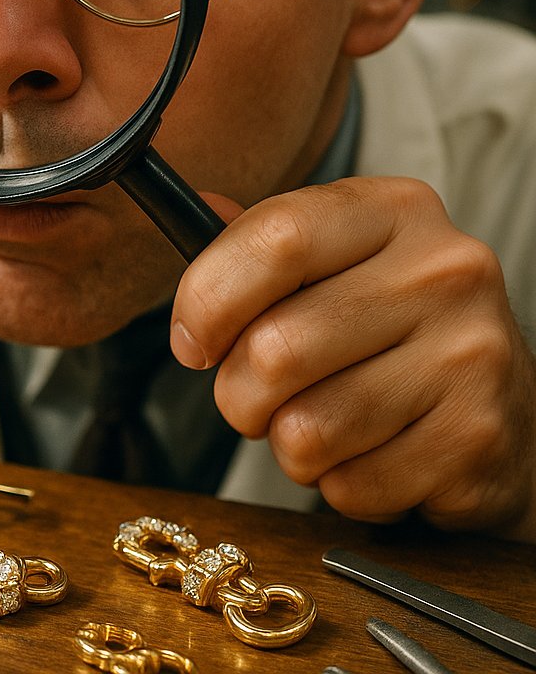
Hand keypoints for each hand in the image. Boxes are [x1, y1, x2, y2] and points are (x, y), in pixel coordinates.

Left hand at [171, 177, 535, 540]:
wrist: (501, 406)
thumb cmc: (389, 328)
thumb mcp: (334, 262)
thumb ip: (261, 243)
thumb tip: (196, 207)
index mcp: (392, 211)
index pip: (276, 237)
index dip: (208, 298)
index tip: (192, 339)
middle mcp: (443, 272)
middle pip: (274, 347)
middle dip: (237, 393)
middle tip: (253, 399)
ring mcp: (469, 355)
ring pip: (306, 429)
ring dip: (286, 445)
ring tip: (317, 425)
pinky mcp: (476, 438)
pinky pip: (350, 484)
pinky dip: (337, 484)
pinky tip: (367, 456)